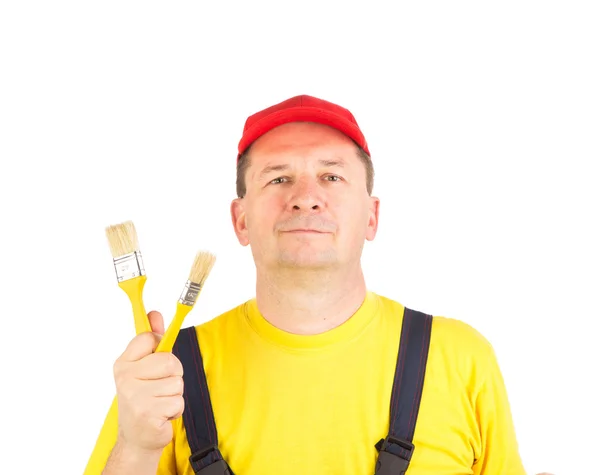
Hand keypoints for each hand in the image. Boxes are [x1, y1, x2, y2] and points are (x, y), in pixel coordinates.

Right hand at [112, 310, 183, 453]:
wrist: (136, 437)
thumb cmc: (143, 398)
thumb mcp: (143, 367)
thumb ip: (151, 340)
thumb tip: (154, 314)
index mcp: (123, 363)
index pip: (149, 338)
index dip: (160, 347)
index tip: (155, 359)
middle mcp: (125, 378)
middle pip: (170, 360)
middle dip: (174, 374)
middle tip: (160, 386)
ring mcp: (135, 397)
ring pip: (177, 383)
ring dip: (174, 394)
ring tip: (160, 402)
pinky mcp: (148, 414)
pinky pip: (178, 401)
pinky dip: (175, 410)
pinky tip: (161, 415)